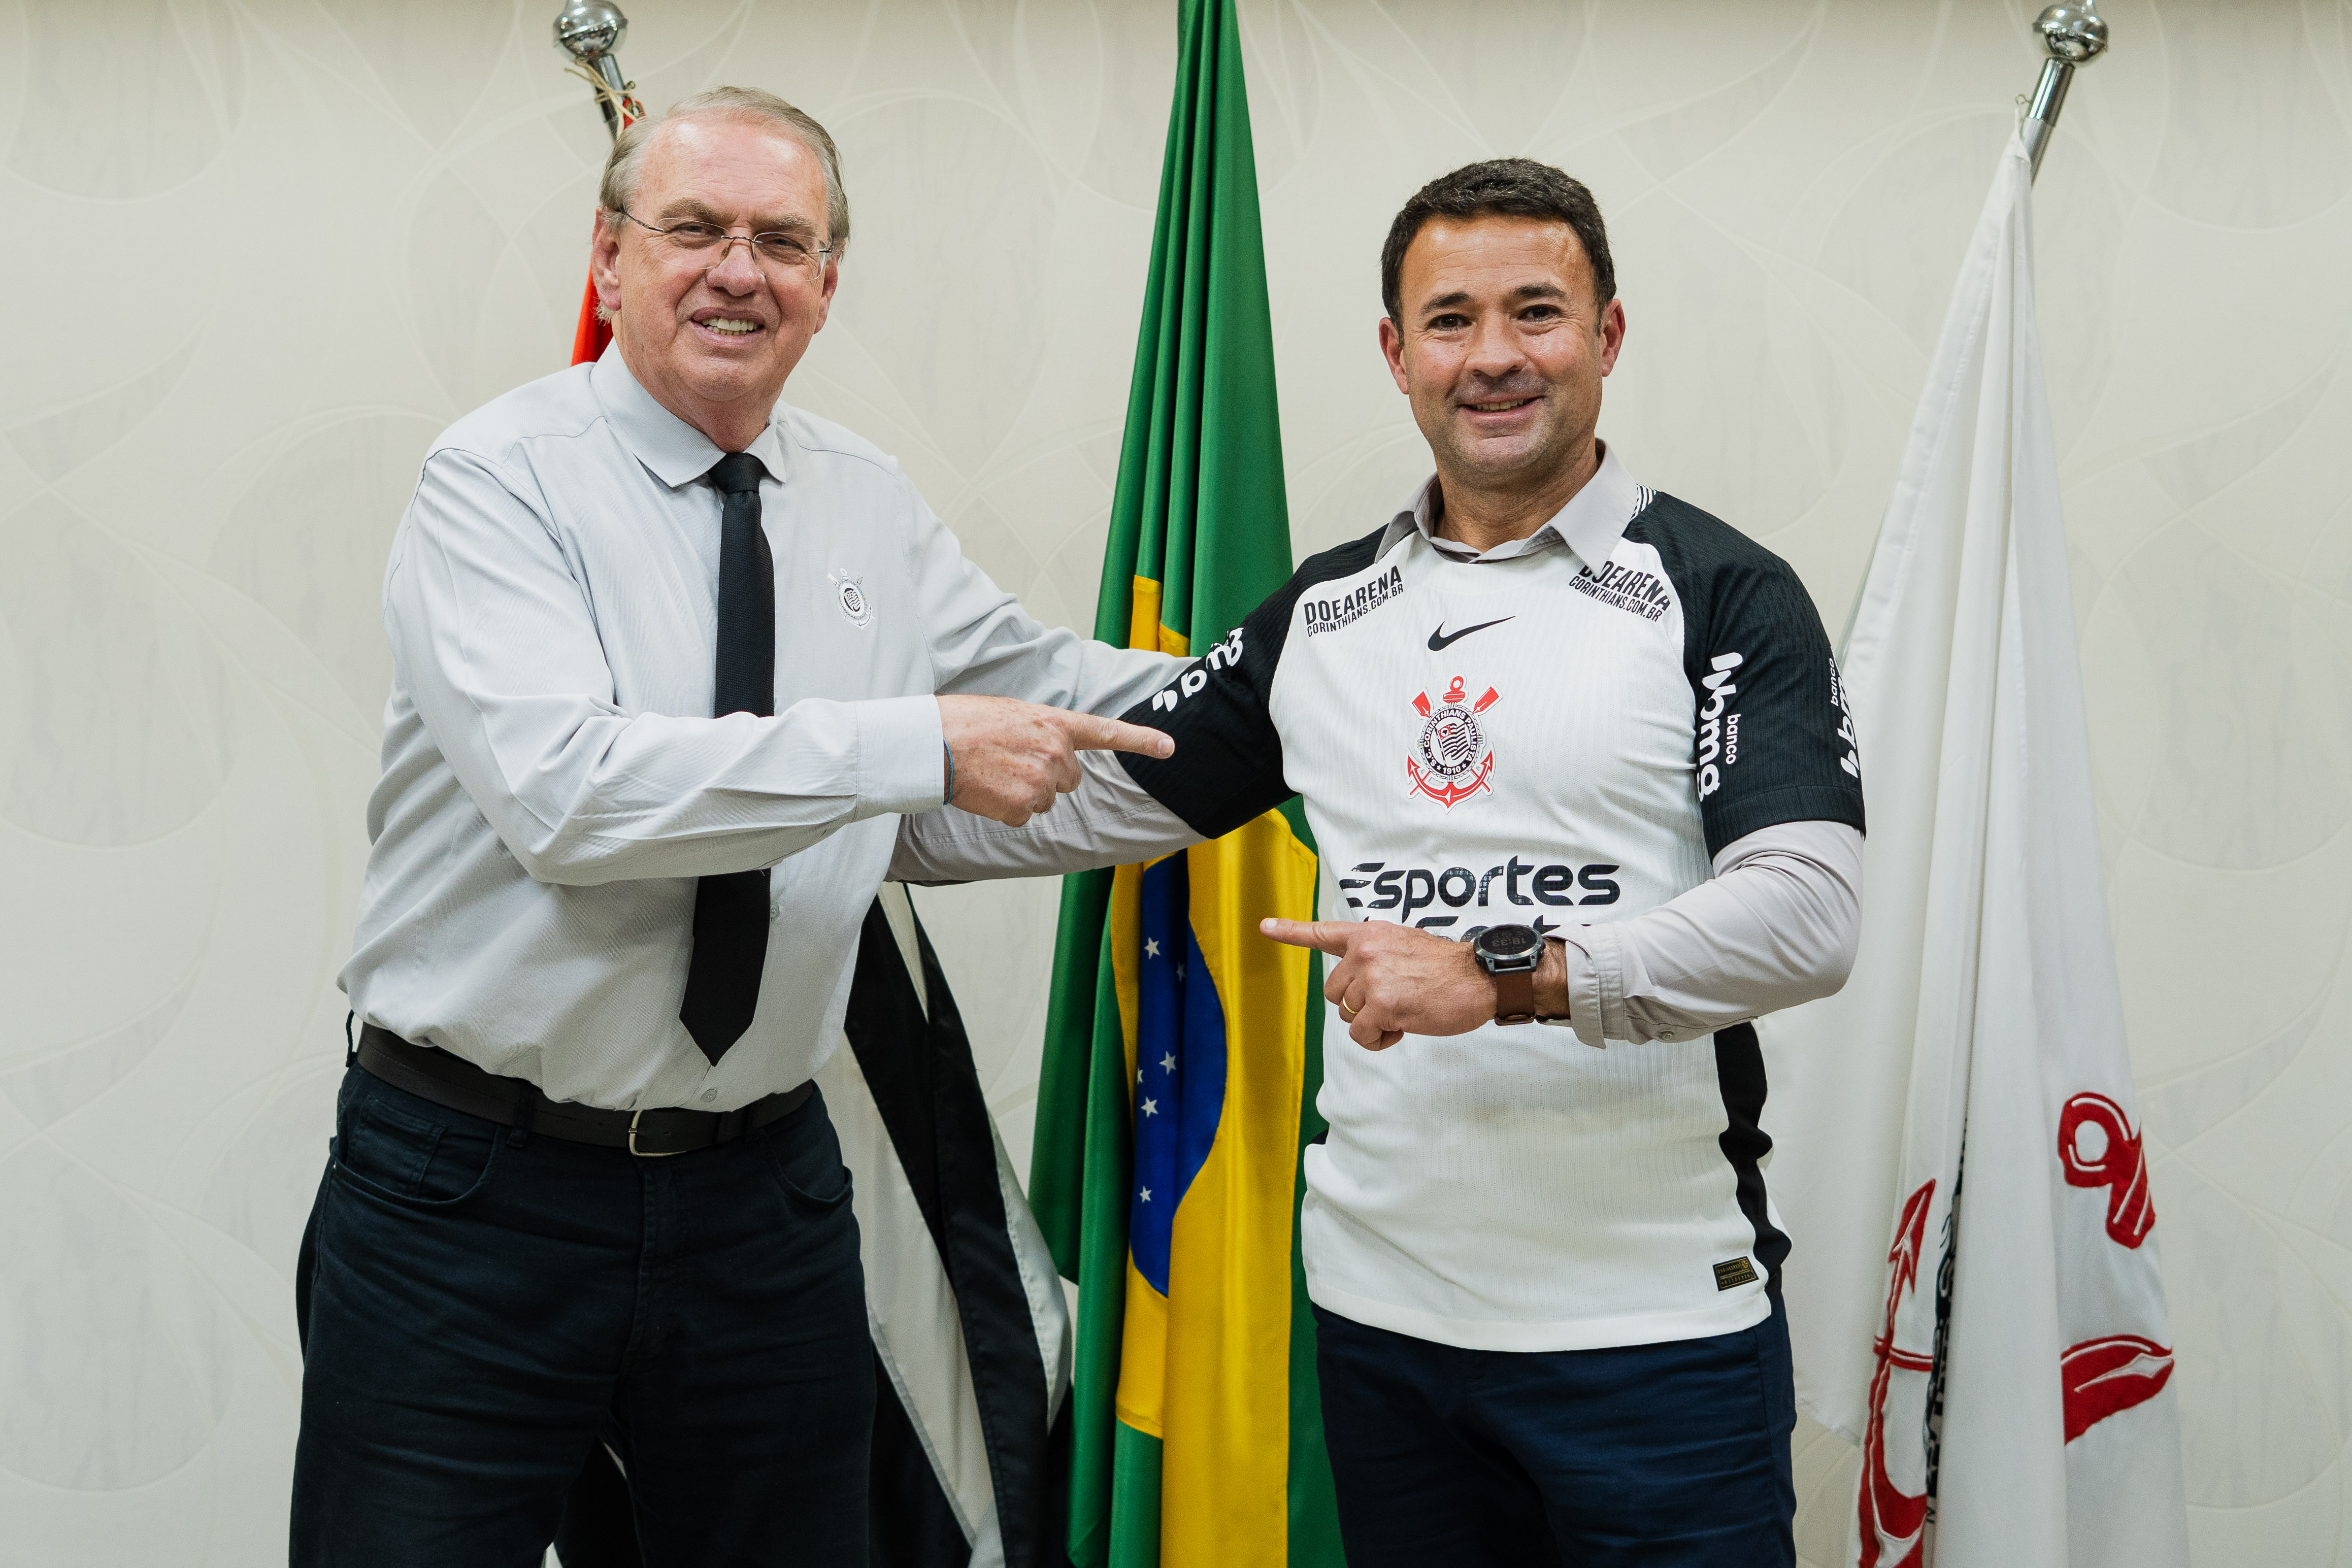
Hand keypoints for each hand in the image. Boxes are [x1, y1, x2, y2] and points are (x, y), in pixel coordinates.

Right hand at [937, 695, 1173, 825]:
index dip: (1142, 741)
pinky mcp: (1024, 807)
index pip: (1107, 732)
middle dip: (1047, 776)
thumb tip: (1045, 751)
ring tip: (993, 773)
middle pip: (1069, 779)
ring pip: (1046, 799)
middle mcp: (1057, 753)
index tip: (1169, 747)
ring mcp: (1043, 782)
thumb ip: (1040, 731)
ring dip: (1024, 792)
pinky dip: (1006, 809)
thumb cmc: (964, 723)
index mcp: (1055, 724)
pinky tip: (987, 790)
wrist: (934, 743)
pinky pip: (1024, 816)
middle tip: (1011, 763)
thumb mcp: (1012, 714)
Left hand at [1260, 919, 1567, 1048]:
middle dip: (1359, 1004)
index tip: (1265, 927)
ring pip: (1347, 1015)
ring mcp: (1371, 978)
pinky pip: (1361, 1035)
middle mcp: (1364, 952)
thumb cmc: (1447, 969)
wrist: (1480, 978)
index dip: (1291, 932)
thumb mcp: (1404, 946)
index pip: (1323, 932)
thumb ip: (1375, 957)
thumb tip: (1356, 983)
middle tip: (1396, 999)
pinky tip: (1405, 1026)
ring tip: (1405, 1010)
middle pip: (1334, 993)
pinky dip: (1380, 1039)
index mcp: (1370, 935)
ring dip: (1373, 1022)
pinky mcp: (1381, 1006)